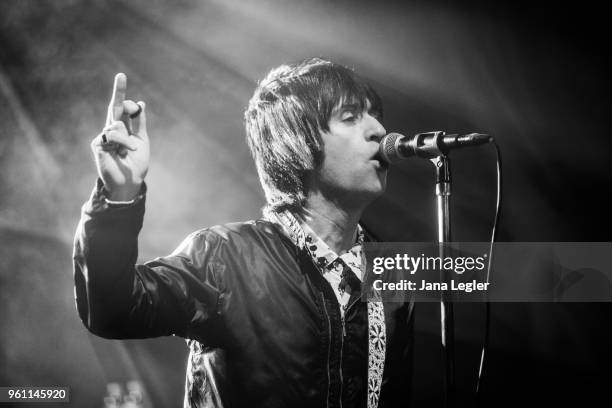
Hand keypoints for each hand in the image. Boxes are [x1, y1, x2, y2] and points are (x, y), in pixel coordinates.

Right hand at [91, 73, 149, 200]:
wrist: (130, 182)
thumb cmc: (136, 163)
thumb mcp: (142, 140)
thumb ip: (140, 122)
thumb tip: (141, 103)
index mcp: (123, 128)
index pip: (123, 109)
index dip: (128, 100)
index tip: (136, 100)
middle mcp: (112, 129)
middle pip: (114, 106)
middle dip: (119, 90)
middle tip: (121, 75)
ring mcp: (103, 136)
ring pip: (117, 123)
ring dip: (128, 137)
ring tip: (131, 150)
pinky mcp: (98, 144)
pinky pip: (112, 134)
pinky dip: (123, 142)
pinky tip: (126, 151)